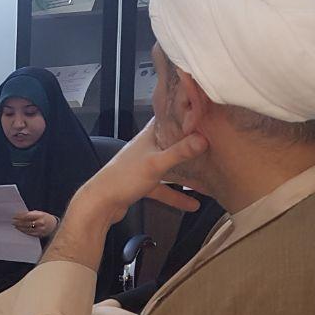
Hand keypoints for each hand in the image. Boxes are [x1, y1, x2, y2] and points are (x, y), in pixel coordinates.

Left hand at [12, 210, 57, 236]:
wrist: (54, 225)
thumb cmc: (44, 217)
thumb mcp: (39, 213)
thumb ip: (30, 214)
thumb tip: (18, 214)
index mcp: (40, 215)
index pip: (27, 216)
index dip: (20, 216)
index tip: (14, 216)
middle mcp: (41, 223)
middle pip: (27, 223)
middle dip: (19, 222)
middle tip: (13, 222)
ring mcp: (41, 229)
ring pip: (28, 229)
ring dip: (20, 228)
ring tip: (15, 226)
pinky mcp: (40, 234)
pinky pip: (30, 234)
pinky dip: (24, 232)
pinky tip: (20, 230)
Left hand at [70, 121, 207, 226]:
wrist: (99, 204)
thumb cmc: (122, 179)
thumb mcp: (155, 163)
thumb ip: (180, 152)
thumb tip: (203, 138)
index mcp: (148, 136)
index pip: (169, 117)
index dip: (185, 112)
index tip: (206, 110)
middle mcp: (146, 147)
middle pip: (173, 141)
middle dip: (192, 142)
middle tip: (215, 142)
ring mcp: (144, 165)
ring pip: (170, 165)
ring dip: (187, 171)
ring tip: (208, 175)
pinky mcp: (142, 182)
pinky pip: (164, 186)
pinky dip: (176, 195)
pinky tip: (192, 204)